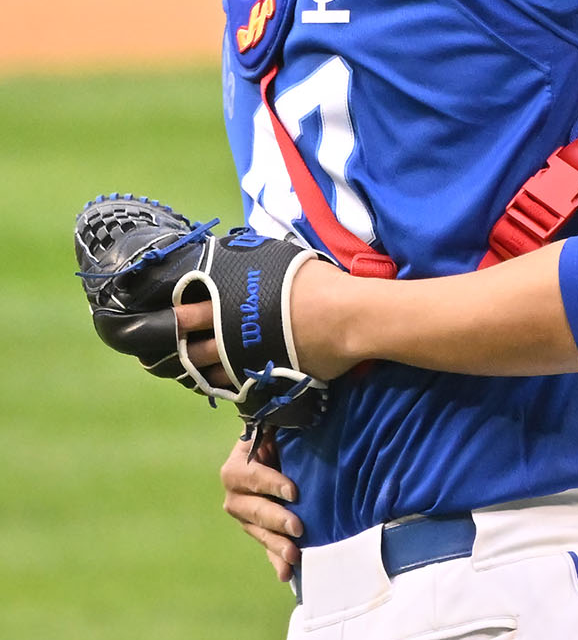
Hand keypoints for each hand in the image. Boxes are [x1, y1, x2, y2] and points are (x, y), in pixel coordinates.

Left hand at [176, 256, 359, 386]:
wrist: (347, 318)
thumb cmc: (318, 283)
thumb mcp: (282, 260)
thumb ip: (255, 263)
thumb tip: (236, 254)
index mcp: (232, 300)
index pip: (190, 309)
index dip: (177, 314)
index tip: (170, 315)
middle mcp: (230, 333)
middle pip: (192, 343)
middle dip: (177, 344)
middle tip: (167, 346)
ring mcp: (245, 360)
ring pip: (208, 369)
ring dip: (196, 368)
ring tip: (188, 365)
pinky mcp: (263, 378)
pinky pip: (234, 385)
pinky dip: (223, 383)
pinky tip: (219, 380)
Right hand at [220, 434, 302, 582]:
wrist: (286, 450)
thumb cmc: (286, 432)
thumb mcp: (282, 424)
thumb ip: (284, 420)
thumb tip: (301, 408)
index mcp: (237, 464)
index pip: (248, 475)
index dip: (269, 482)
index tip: (294, 491)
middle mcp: (236, 492)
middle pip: (251, 509)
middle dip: (275, 519)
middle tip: (298, 528)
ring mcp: (246, 514)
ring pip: (258, 531)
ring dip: (275, 545)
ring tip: (295, 555)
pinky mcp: (260, 530)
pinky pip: (266, 547)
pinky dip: (276, 562)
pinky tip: (287, 574)